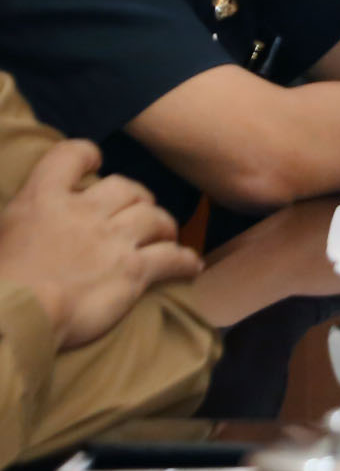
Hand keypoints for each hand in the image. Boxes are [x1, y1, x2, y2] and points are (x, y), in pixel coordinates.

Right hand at [0, 140, 201, 348]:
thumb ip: (20, 217)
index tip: (95, 161)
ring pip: (156, 218)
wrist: (11, 317)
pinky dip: (185, 261)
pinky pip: (173, 258)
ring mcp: (112, 240)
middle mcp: (83, 213)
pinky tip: (190, 266)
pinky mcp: (133, 270)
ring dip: (164, 226)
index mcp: (42, 199)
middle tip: (137, 213)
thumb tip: (24, 219)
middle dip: (137, 199)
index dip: (86, 154)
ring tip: (163, 238)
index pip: (71, 155)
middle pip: (127, 188)